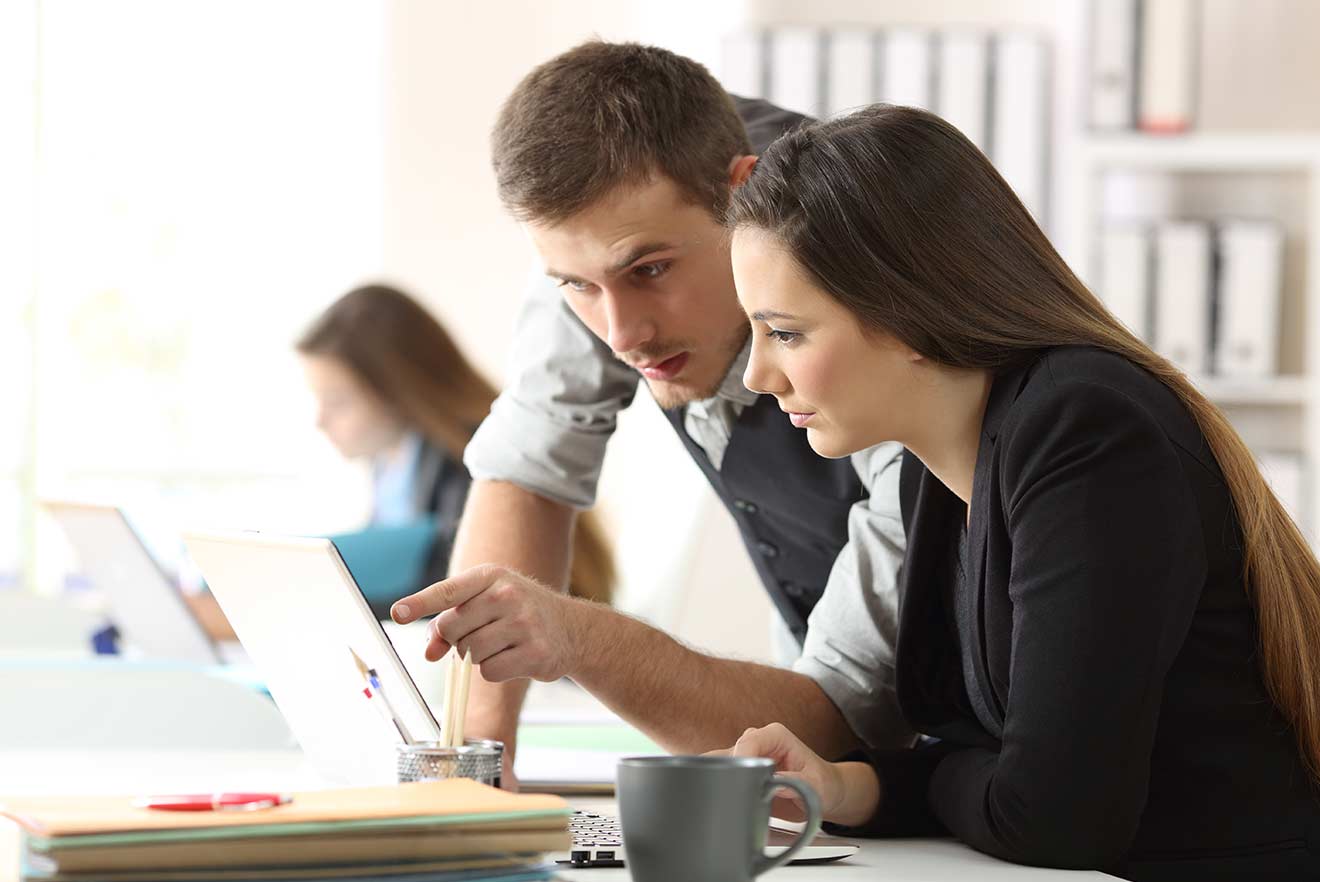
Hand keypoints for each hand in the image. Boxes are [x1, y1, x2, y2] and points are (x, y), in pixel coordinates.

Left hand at [391, 564, 583, 682]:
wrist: (571, 629)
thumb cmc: (518, 612)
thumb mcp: (486, 604)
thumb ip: (451, 622)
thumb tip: (429, 653)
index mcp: (491, 576)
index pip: (448, 591)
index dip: (420, 603)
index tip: (398, 613)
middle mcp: (508, 595)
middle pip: (452, 629)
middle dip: (457, 639)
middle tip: (480, 633)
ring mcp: (524, 623)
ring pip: (469, 654)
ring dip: (476, 657)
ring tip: (502, 644)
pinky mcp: (534, 652)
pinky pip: (489, 672)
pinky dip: (495, 670)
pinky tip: (514, 657)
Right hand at [728, 722, 878, 825]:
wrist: (824, 792)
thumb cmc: (822, 784)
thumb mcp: (815, 785)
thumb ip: (795, 783)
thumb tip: (773, 786)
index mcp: (775, 735)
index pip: (749, 742)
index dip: (741, 760)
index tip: (739, 782)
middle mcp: (758, 741)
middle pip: (730, 752)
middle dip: (728, 774)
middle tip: (734, 797)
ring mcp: (748, 756)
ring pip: (721, 763)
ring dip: (722, 782)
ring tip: (732, 801)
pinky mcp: (742, 771)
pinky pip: (722, 775)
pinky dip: (720, 787)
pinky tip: (726, 801)